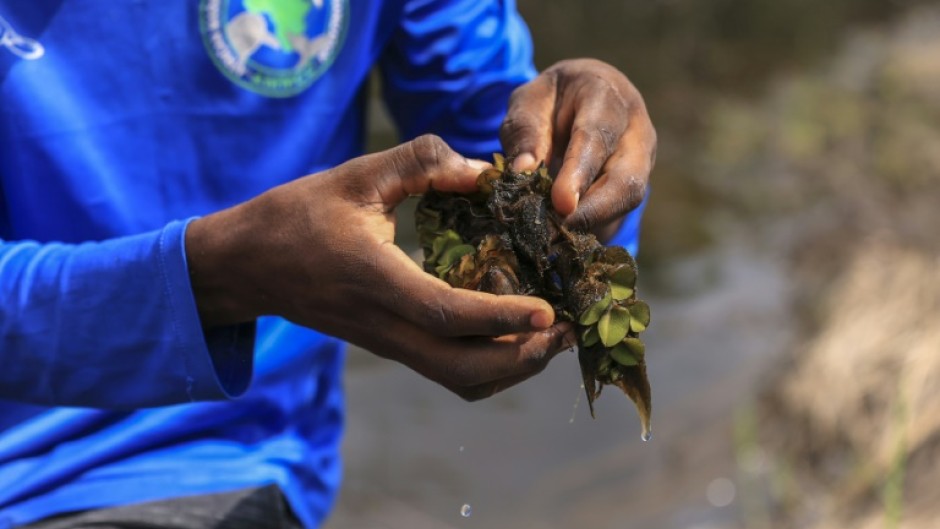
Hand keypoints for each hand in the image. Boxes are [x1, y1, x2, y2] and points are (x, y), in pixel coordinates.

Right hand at [186, 135, 573, 399]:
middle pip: (461, 368)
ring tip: (551, 337)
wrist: (248, 265)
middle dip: (522, 358)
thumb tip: (484, 170)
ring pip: (457, 379)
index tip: (548, 310)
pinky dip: (487, 367)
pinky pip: (445, 372)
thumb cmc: (298, 215)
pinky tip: (512, 337)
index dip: (501, 317)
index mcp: (375, 279)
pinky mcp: (388, 346)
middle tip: (566, 330)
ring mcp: (385, 342)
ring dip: (510, 368)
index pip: (445, 314)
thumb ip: (421, 163)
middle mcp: (383, 324)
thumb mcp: (356, 175)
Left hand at [500, 59, 656, 234]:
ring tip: (554, 233)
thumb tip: (522, 171)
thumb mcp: (528, 103)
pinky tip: (564, 232)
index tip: (561, 203)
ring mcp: (643, 158)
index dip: (579, 173)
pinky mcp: (638, 182)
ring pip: (628, 198)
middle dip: (593, 210)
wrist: (580, 98)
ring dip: (591, 220)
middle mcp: (635, 128)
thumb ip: (525, 132)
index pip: (597, 136)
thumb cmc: (551, 100)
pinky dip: (591, 223)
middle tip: (556, 230)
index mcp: (606, 95)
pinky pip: (619, 209)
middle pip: (627, 177)